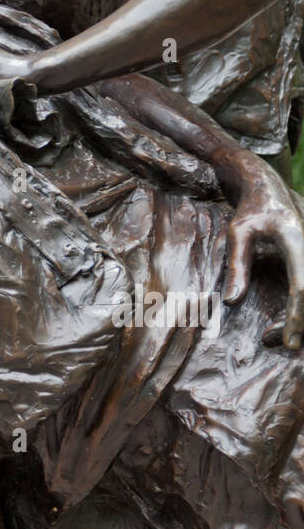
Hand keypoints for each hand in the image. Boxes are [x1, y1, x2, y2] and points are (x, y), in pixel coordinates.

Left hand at [223, 160, 303, 348]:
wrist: (270, 187)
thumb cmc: (251, 209)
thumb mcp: (238, 232)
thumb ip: (237, 265)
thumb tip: (231, 302)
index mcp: (297, 241)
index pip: (302, 286)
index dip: (297, 316)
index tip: (288, 342)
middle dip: (300, 325)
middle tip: (271, 340)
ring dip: (303, 320)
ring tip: (274, 335)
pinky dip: (302, 310)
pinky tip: (287, 322)